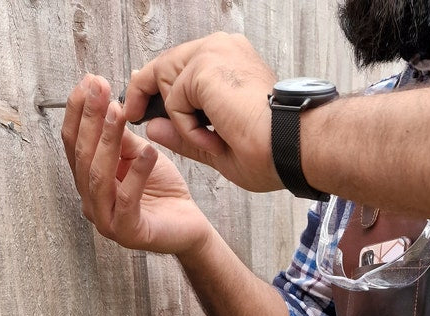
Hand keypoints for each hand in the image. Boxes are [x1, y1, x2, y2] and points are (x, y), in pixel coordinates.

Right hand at [61, 74, 213, 254]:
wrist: (189, 226)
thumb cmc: (163, 191)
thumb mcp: (140, 155)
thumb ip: (122, 137)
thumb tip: (110, 104)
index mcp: (88, 181)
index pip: (74, 142)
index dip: (78, 111)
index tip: (89, 81)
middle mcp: (91, 201)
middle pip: (82, 155)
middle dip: (90, 118)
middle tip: (100, 88)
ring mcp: (106, 221)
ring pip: (98, 176)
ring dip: (107, 140)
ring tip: (119, 113)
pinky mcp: (128, 232)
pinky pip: (127, 199)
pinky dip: (138, 172)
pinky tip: (149, 151)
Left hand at [123, 33, 282, 192]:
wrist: (294, 149)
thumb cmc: (273, 152)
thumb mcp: (218, 145)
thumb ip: (183, 133)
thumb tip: (152, 126)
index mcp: (232, 61)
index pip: (182, 67)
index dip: (158, 88)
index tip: (139, 109)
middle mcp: (222, 49)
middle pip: (165, 66)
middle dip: (148, 96)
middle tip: (134, 116)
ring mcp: (213, 53)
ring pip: (166, 82)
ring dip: (181, 121)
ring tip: (212, 142)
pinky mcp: (204, 67)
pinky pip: (174, 101)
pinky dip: (188, 128)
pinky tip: (215, 139)